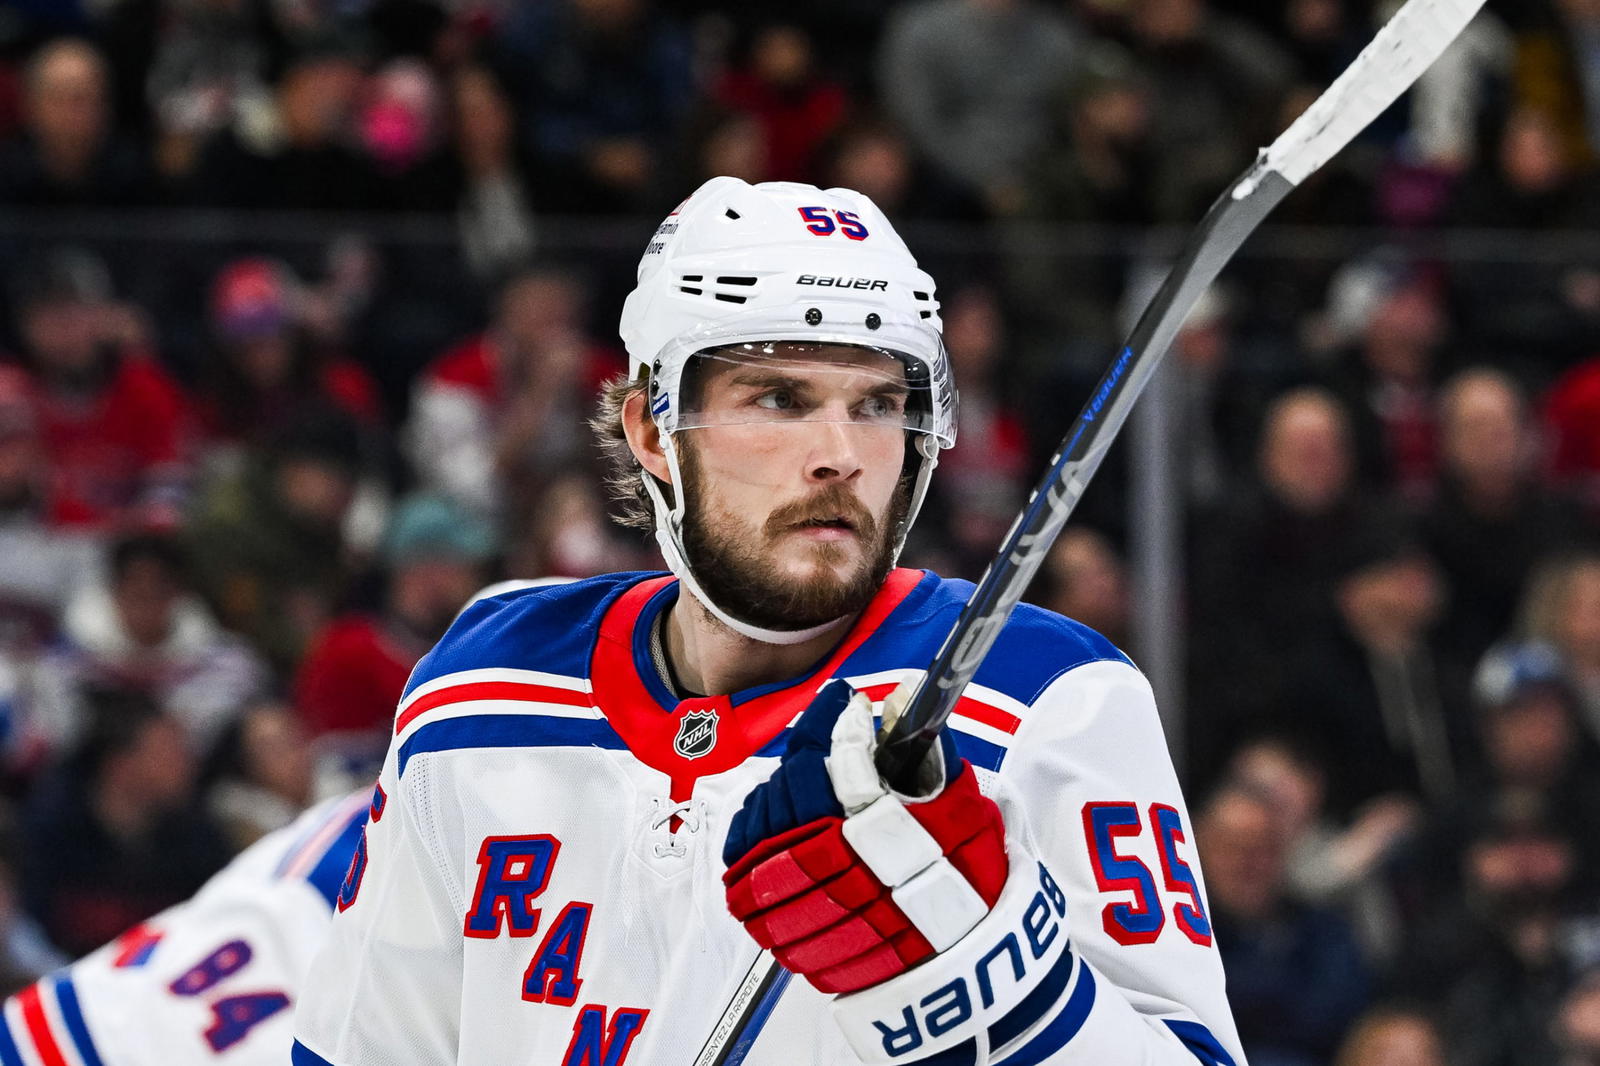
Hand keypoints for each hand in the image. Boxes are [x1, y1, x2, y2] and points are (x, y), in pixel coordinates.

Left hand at [723, 680, 1006, 994]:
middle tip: (829, 744)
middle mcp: (836, 866)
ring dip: (781, 793)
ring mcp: (802, 900)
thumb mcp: (966, 814)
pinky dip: (754, 834)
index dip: (837, 720)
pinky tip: (774, 819)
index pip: (839, 757)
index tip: (846, 704)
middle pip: (796, 785)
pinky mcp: (780, 928)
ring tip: (805, 781)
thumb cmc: (965, 893)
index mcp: (882, 833)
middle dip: (810, 754)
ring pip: (766, 821)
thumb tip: (905, 699)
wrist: (954, 973)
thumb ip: (932, 754)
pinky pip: (743, 865)